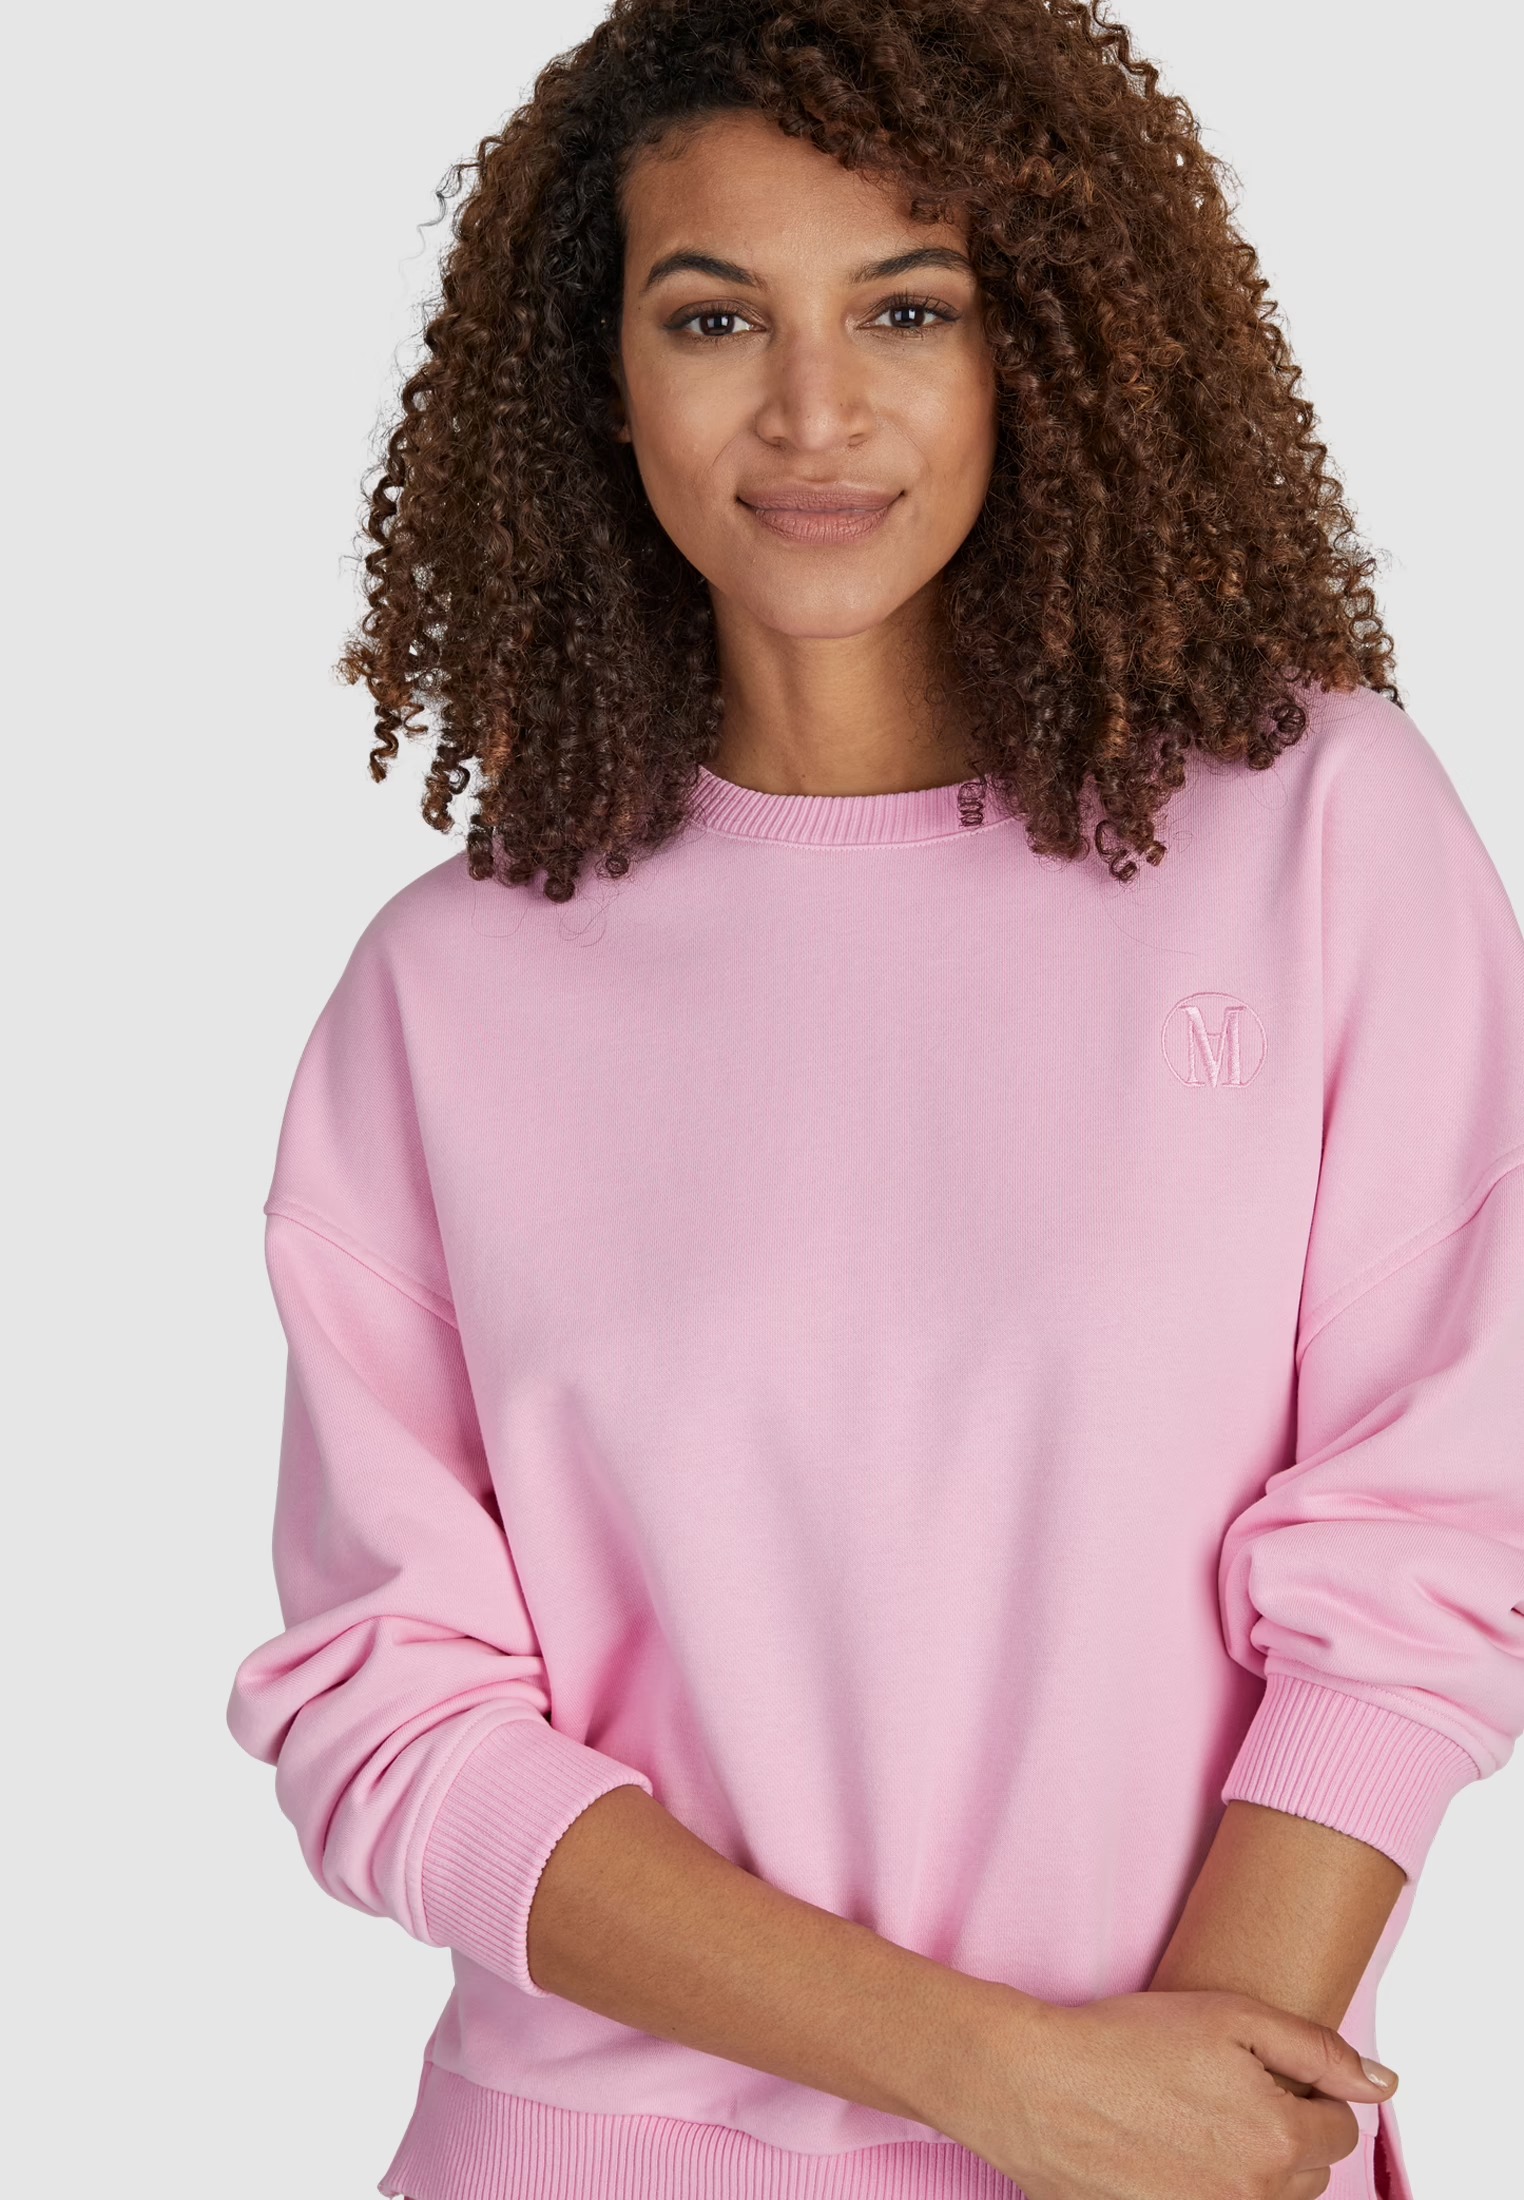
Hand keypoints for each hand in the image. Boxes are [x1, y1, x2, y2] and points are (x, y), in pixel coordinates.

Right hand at [935, 1984, 1397, 2199]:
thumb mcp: (1230, 2015)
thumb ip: (1317, 2048)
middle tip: (1223, 2088)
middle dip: (1282, 2131)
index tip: (1262, 2070)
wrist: (1035, 2086)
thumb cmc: (1123, 2042)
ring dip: (1248, 2164)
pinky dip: (1205, 2186)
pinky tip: (1168, 2152)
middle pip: (1307, 2172)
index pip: (1339, 2129)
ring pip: (1265, 2198)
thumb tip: (1382, 2083)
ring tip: (1192, 2119)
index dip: (1305, 2091)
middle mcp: (1255, 2196)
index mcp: (1280, 2141)